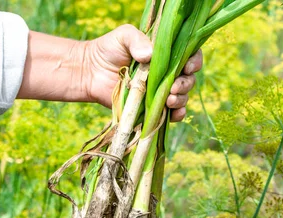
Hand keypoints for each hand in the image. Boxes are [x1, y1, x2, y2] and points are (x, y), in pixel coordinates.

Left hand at [86, 24, 202, 121]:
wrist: (89, 72)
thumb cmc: (107, 49)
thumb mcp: (124, 36)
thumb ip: (137, 40)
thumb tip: (150, 55)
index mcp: (166, 54)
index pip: (189, 56)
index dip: (194, 62)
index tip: (187, 66)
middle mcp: (166, 73)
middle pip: (188, 79)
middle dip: (185, 84)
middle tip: (173, 87)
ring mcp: (158, 92)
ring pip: (181, 97)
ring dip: (180, 99)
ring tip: (169, 99)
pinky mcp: (149, 108)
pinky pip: (168, 115)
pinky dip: (175, 115)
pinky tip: (173, 113)